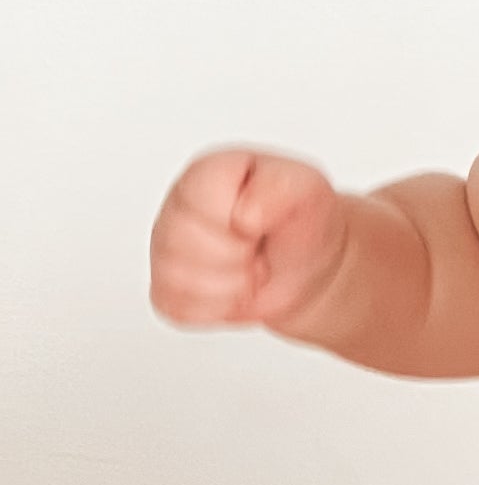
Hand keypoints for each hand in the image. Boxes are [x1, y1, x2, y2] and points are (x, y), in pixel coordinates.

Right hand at [151, 147, 348, 329]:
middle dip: (236, 255)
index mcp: (206, 174)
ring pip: (181, 280)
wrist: (308, 263)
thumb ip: (279, 186)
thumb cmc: (299, 220)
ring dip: (231, 284)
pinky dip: (219, 307)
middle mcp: (177, 209)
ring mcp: (165, 251)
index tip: (260, 220)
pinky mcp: (166, 291)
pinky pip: (182, 310)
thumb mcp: (307, 188)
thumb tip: (244, 213)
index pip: (198, 198)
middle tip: (257, 246)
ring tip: (249, 265)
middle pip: (184, 244)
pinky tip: (235, 287)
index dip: (239, 219)